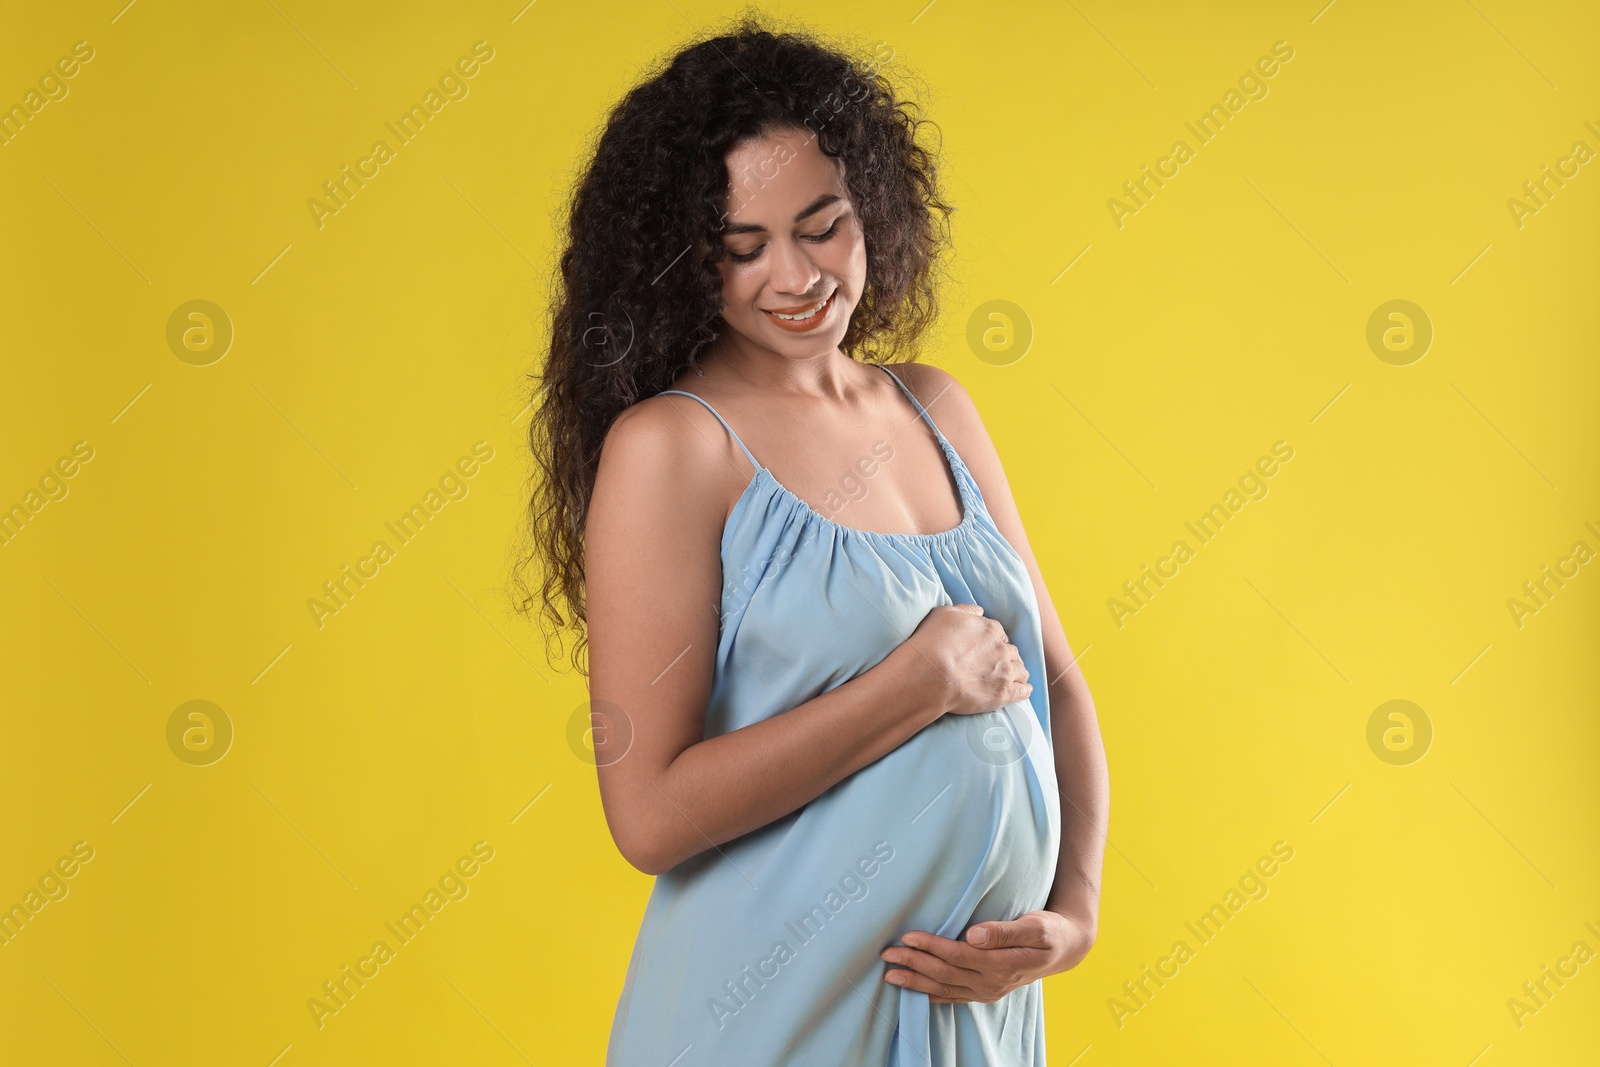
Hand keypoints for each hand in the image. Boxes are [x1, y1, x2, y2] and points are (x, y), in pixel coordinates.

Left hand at [879, 910, 1093, 1003]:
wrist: (1065, 949)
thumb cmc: (1049, 931)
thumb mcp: (1034, 926)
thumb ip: (1004, 931)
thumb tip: (974, 934)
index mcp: (1001, 965)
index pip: (957, 956)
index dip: (931, 947)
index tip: (907, 936)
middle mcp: (991, 983)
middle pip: (944, 974)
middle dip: (914, 964)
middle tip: (887, 954)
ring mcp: (987, 991)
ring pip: (944, 989)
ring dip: (916, 982)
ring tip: (890, 976)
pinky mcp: (985, 991)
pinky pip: (953, 997)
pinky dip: (932, 995)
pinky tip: (914, 992)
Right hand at [897, 603, 1031, 717]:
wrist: (930, 675)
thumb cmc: (932, 643)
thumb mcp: (944, 614)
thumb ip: (965, 610)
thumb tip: (980, 611)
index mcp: (989, 629)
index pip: (1000, 634)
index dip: (995, 641)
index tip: (989, 648)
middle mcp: (1001, 649)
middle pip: (1012, 652)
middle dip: (1007, 657)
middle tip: (997, 665)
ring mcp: (1005, 672)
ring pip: (1021, 670)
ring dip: (1017, 673)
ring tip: (1011, 678)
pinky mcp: (1003, 693)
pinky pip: (1023, 691)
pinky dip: (1024, 690)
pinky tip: (1022, 690)